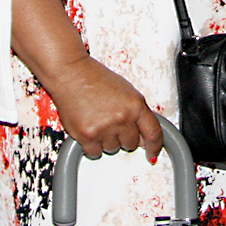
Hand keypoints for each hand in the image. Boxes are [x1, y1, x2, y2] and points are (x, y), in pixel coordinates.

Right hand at [41, 55, 163, 162]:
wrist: (70, 73)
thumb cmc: (96, 78)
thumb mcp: (126, 91)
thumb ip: (138, 114)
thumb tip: (143, 139)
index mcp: (135, 105)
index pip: (153, 133)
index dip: (155, 146)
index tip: (152, 153)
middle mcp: (122, 117)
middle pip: (132, 144)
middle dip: (124, 136)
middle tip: (112, 122)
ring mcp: (104, 128)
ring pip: (113, 149)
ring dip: (107, 140)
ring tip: (98, 120)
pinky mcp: (86, 136)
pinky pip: (95, 153)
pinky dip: (92, 146)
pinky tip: (90, 129)